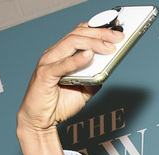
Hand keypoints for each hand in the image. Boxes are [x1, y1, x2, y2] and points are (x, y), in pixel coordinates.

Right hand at [16, 24, 123, 154]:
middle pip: (78, 35)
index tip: (117, 33)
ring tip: (109, 47)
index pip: (80, 33)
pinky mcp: (45, 74)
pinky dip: (77, 59)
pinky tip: (89, 55)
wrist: (40, 121)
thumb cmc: (57, 105)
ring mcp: (48, 62)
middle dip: (100, 33)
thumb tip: (106, 72)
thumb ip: (93, 81)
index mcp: (62, 54)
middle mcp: (54, 54)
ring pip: (71, 43)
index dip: (98, 30)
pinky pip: (62, 64)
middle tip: (118, 37)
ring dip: (93, 43)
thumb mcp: (83, 92)